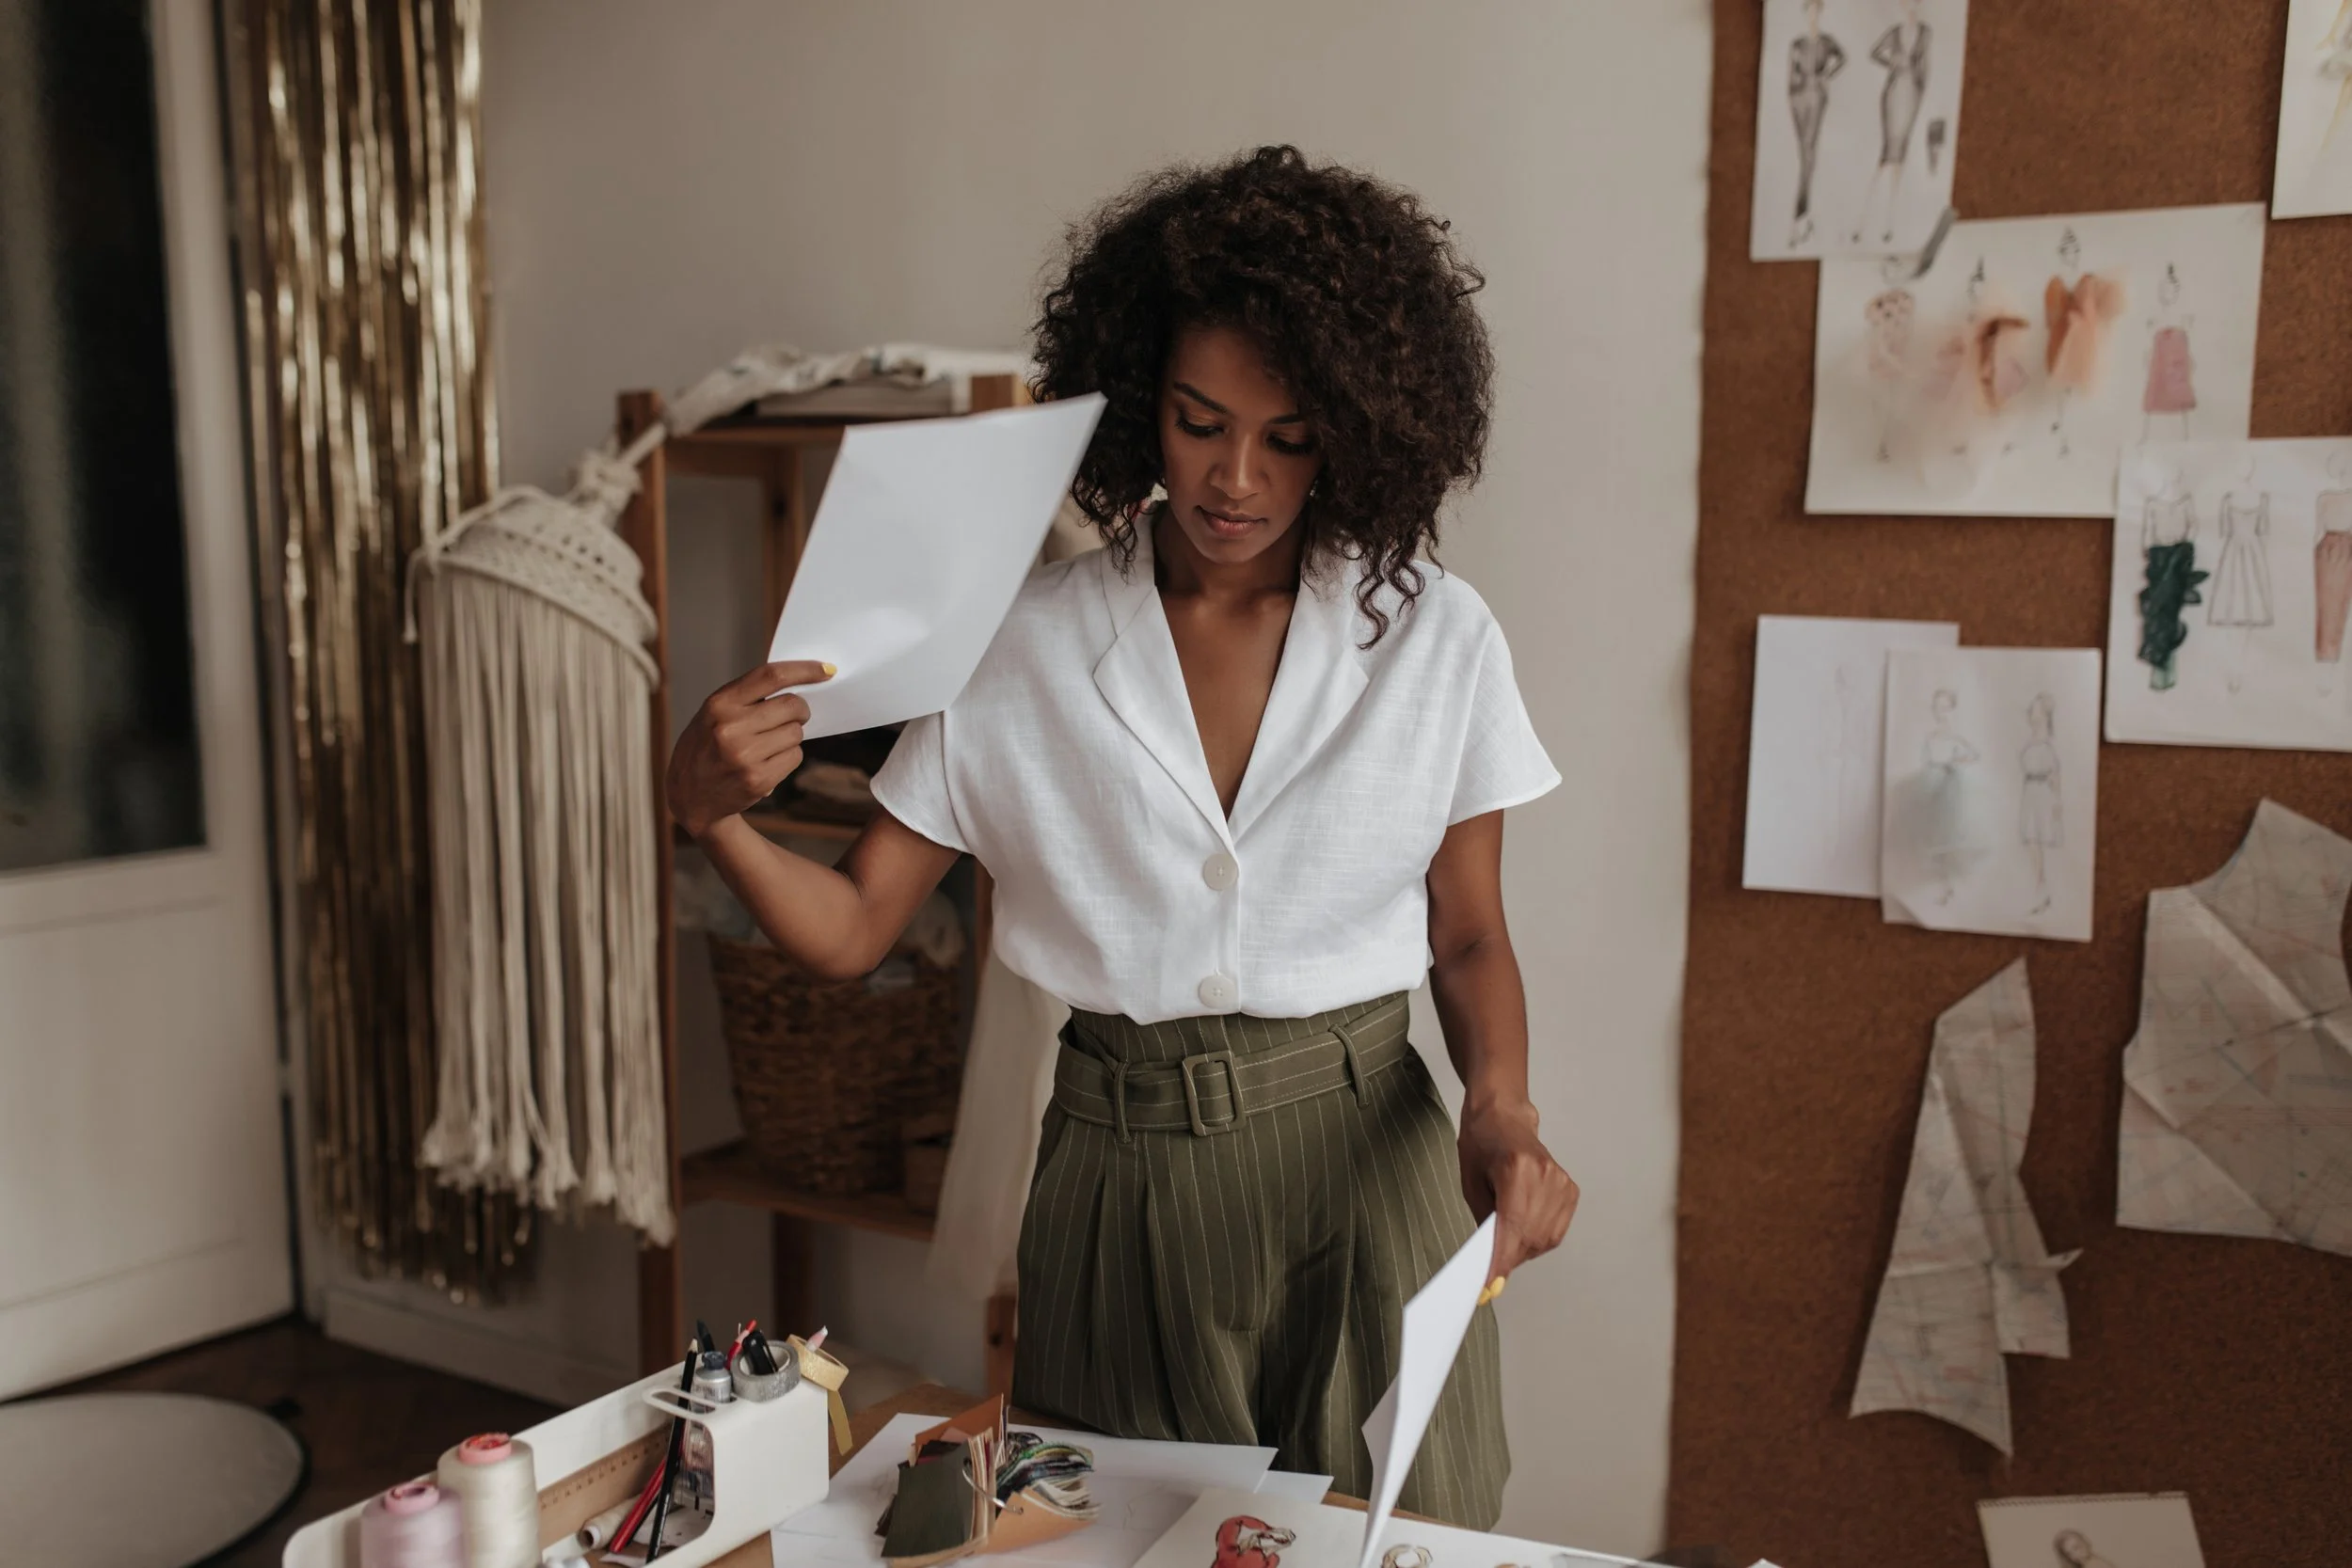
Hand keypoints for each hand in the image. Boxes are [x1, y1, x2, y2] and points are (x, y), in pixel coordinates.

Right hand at [666, 660, 833, 838]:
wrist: (690, 795)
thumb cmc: (707, 746)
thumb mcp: (714, 713)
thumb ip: (748, 697)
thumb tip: (800, 684)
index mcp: (719, 703)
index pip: (771, 676)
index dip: (804, 670)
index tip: (826, 669)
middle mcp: (730, 728)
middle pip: (792, 705)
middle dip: (800, 710)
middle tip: (795, 715)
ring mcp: (744, 756)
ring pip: (796, 733)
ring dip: (791, 736)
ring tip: (769, 743)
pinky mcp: (758, 779)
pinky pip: (795, 756)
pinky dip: (788, 756)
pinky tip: (768, 761)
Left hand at [1457, 1098, 1576, 1293]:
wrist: (1504, 1117)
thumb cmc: (1481, 1144)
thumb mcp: (1471, 1182)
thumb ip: (1484, 1221)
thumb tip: (1492, 1261)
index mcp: (1517, 1169)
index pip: (1511, 1227)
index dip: (1500, 1261)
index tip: (1490, 1287)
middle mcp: (1545, 1176)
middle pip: (1530, 1237)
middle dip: (1509, 1260)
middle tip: (1490, 1276)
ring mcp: (1562, 1183)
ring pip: (1545, 1239)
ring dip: (1523, 1252)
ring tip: (1505, 1247)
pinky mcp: (1570, 1190)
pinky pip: (1555, 1231)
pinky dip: (1537, 1241)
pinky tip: (1522, 1234)